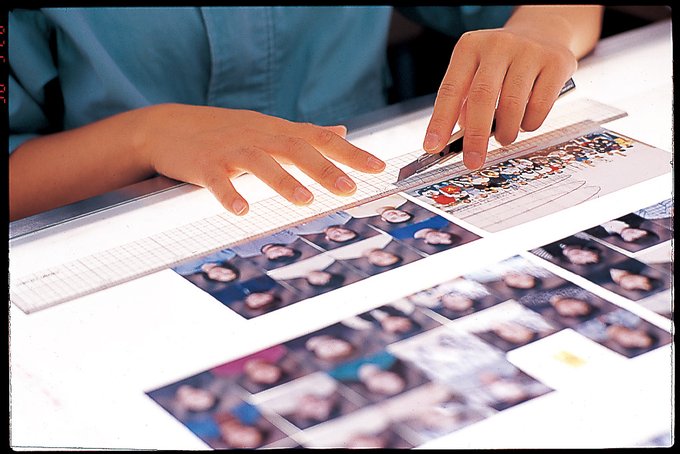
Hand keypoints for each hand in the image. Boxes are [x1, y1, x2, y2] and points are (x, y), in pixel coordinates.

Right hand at [139, 104, 385, 214]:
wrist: (169, 126)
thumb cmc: (225, 130)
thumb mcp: (268, 128)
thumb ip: (305, 133)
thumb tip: (340, 129)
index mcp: (277, 131)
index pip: (320, 138)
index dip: (350, 152)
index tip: (378, 168)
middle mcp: (258, 137)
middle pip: (296, 149)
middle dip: (324, 169)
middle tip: (349, 188)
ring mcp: (231, 149)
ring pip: (261, 162)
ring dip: (284, 180)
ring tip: (305, 199)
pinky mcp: (205, 164)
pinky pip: (218, 180)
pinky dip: (229, 193)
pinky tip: (241, 210)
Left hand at [423, 11, 582, 169]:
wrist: (542, 33)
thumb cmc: (501, 64)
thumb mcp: (476, 74)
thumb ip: (464, 104)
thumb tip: (459, 142)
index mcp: (469, 47)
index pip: (450, 90)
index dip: (440, 121)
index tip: (432, 147)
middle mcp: (498, 44)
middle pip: (482, 97)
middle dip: (475, 136)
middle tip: (472, 161)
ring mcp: (529, 51)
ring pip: (512, 105)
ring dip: (506, 132)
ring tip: (503, 137)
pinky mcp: (556, 62)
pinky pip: (539, 106)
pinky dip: (529, 124)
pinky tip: (525, 123)